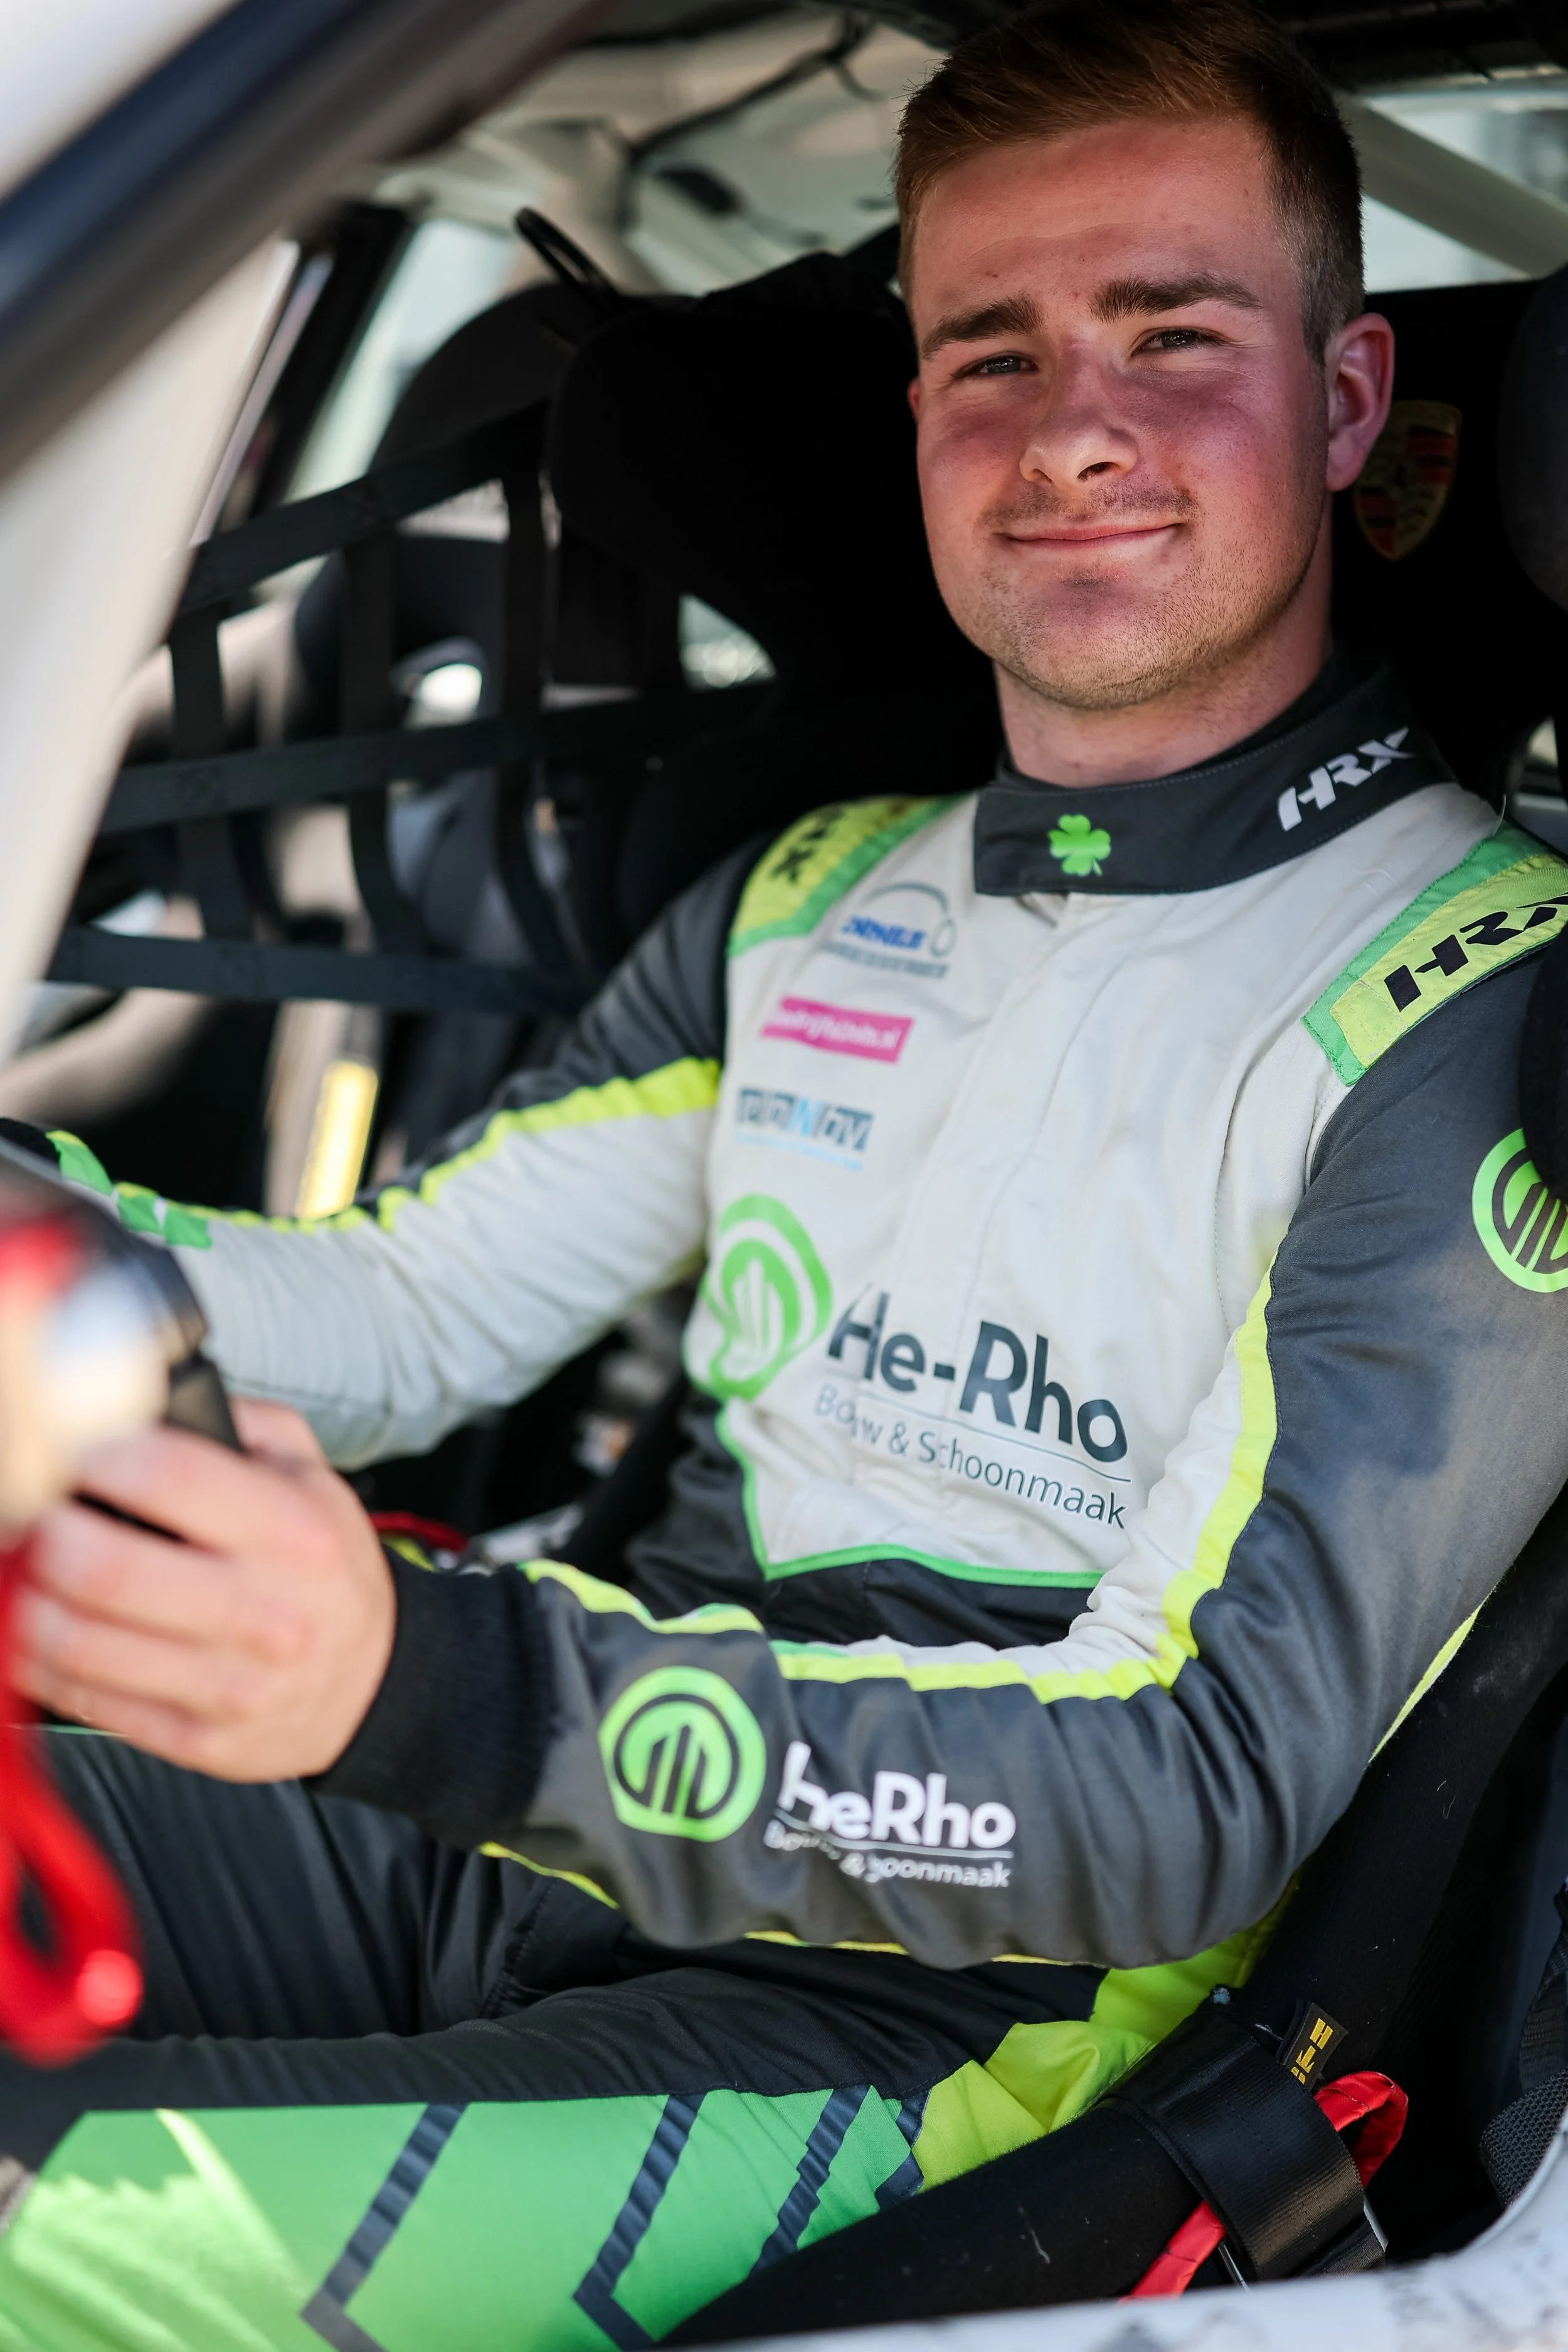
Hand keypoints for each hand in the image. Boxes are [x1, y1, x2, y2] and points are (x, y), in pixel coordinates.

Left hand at [12, 1399, 394, 1781]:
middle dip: (44, 1532)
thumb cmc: (326, 1571)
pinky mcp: (199, 1738)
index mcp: (292, 1532)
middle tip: (30, 1512)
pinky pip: (88, 1698)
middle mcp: (265, 1610)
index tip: (66, 1447)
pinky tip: (37, 1629)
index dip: (97, 1455)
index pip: (170, 1477)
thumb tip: (156, 1398)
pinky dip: (38, 1661)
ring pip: (82, 1642)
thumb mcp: (315, 1478)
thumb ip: (246, 1424)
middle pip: (108, 1568)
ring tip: (25, 1569)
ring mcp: (231, 1684)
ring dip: (26, 1598)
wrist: (374, 1682)